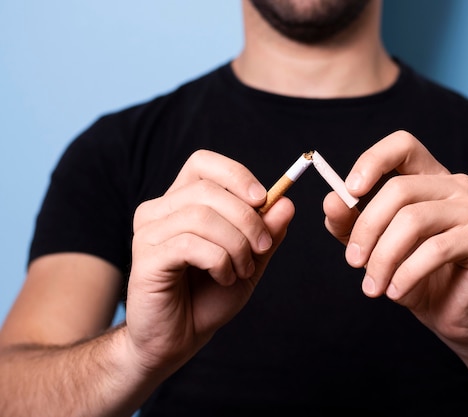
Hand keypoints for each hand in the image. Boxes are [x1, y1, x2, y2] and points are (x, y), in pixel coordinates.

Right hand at [125, 150, 293, 373]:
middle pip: (208, 190)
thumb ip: (266, 233)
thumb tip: (286, 202)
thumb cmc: (209, 297)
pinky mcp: (145, 258)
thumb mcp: (249, 261)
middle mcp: (158, 210)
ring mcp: (147, 233)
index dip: (236, 175)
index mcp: (180, 202)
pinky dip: (219, 260)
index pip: (202, 163)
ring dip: (235, 245)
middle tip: (262, 248)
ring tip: (241, 270)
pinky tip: (224, 277)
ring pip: (202, 216)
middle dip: (247, 218)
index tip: (263, 199)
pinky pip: (190, 244)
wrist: (178, 339)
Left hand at [324, 131, 467, 346]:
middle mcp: (455, 186)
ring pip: (413, 220)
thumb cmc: (413, 274)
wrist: (453, 313)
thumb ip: (350, 223)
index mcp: (428, 178)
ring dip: (384, 257)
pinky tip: (396, 291)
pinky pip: (436, 249)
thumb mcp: (372, 247)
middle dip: (367, 229)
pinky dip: (407, 273)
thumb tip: (332, 200)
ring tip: (373, 286)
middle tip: (353, 262)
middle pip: (399, 189)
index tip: (349, 191)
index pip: (403, 145)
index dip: (373, 161)